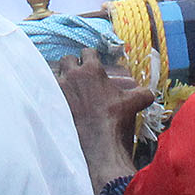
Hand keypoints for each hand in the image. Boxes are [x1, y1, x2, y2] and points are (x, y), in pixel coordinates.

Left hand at [52, 52, 152, 185]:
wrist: (97, 142)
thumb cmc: (115, 119)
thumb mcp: (134, 103)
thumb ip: (143, 94)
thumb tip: (149, 93)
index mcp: (91, 70)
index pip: (87, 52)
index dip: (90, 57)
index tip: (92, 63)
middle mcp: (71, 76)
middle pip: (67, 59)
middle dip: (72, 64)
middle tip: (78, 75)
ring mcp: (58, 90)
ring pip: (54, 74)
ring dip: (59, 78)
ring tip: (65, 88)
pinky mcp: (50, 105)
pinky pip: (45, 92)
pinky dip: (50, 95)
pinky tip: (55, 102)